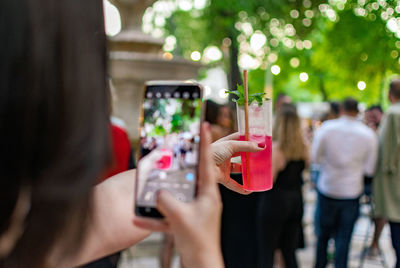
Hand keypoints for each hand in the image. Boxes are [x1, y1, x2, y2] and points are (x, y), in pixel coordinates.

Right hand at [133, 123, 223, 267]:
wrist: (201, 264)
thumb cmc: (197, 241)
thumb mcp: (179, 217)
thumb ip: (166, 201)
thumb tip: (157, 192)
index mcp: (208, 194)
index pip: (207, 163)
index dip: (205, 143)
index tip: (205, 125)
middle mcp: (204, 199)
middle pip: (192, 176)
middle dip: (182, 164)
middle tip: (176, 150)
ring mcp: (195, 210)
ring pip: (178, 194)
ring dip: (164, 193)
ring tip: (153, 186)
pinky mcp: (186, 221)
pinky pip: (169, 214)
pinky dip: (156, 217)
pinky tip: (139, 220)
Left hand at [212, 133, 264, 193]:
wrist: (202, 164)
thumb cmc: (214, 151)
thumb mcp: (231, 145)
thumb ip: (246, 146)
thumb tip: (261, 146)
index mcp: (226, 144)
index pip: (240, 140)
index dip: (249, 140)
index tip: (260, 141)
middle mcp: (225, 155)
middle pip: (241, 155)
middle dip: (250, 156)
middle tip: (262, 157)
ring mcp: (224, 166)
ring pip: (238, 169)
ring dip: (247, 172)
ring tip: (258, 173)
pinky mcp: (222, 177)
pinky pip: (233, 184)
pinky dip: (241, 188)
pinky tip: (249, 190)